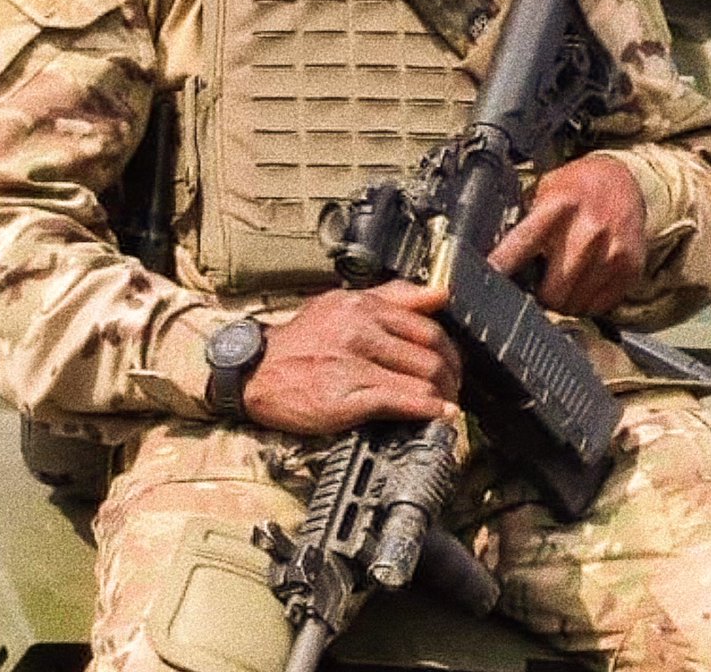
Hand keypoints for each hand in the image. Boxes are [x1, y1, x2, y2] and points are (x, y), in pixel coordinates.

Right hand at [242, 281, 460, 434]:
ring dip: (442, 397)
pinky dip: (426, 412)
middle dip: (451, 377)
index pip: (427, 326)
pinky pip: (400, 403)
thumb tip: (440, 293)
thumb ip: (393, 297)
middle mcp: (359, 332)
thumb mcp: (342, 303)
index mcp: (362, 306)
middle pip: (430, 356)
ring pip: (421, 381)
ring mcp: (353, 365)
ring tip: (445, 404)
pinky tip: (435, 417)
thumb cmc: (301, 340)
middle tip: (454, 388)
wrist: (256, 371)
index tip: (453, 364)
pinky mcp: (345, 399)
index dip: (450, 350)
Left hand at [488, 155, 646, 316]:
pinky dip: (587, 302)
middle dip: (540, 295)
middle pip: (553, 290)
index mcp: (558, 207)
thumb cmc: (577, 188)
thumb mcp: (546, 191)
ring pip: (575, 304)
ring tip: (564, 281)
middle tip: (538, 286)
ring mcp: (612, 252)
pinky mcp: (631, 267)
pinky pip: (599, 306)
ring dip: (564, 301)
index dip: (502, 265)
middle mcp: (588, 230)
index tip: (485, 281)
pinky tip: (584, 282)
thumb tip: (497, 258)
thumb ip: (526, 220)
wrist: (626, 180)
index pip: (523, 243)